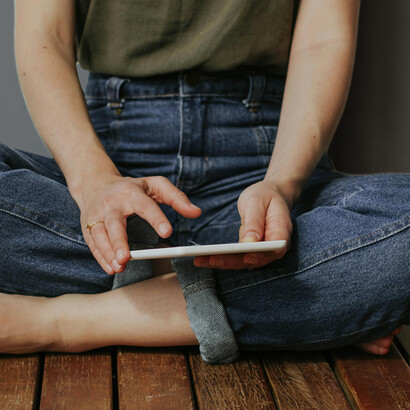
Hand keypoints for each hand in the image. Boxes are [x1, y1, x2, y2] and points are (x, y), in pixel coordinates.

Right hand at [75, 175, 200, 274]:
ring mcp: (97, 215)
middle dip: (119, 241)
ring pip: (100, 235)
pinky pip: (92, 243)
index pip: (145, 206)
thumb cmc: (131, 187)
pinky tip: (110, 268)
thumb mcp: (155, 185)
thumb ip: (177, 198)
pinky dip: (100, 257)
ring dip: (107, 252)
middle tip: (127, 258)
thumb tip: (197, 212)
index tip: (167, 232)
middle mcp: (112, 204)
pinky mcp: (87, 226)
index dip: (156, 218)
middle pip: (114, 223)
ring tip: (118, 267)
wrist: (95, 183)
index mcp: (131, 192)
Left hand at [194, 180, 292, 269]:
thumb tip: (250, 243)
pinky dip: (221, 258)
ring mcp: (262, 251)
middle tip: (210, 260)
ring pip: (243, 262)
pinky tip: (204, 258)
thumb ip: (255, 222)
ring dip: (222, 263)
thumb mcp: (257, 202)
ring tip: (200, 260)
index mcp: (281, 232)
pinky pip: (237, 258)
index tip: (245, 257)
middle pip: (255, 260)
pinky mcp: (250, 251)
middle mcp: (274, 247)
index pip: (274, 249)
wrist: (270, 194)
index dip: (260, 256)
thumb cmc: (265, 196)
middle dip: (232, 262)